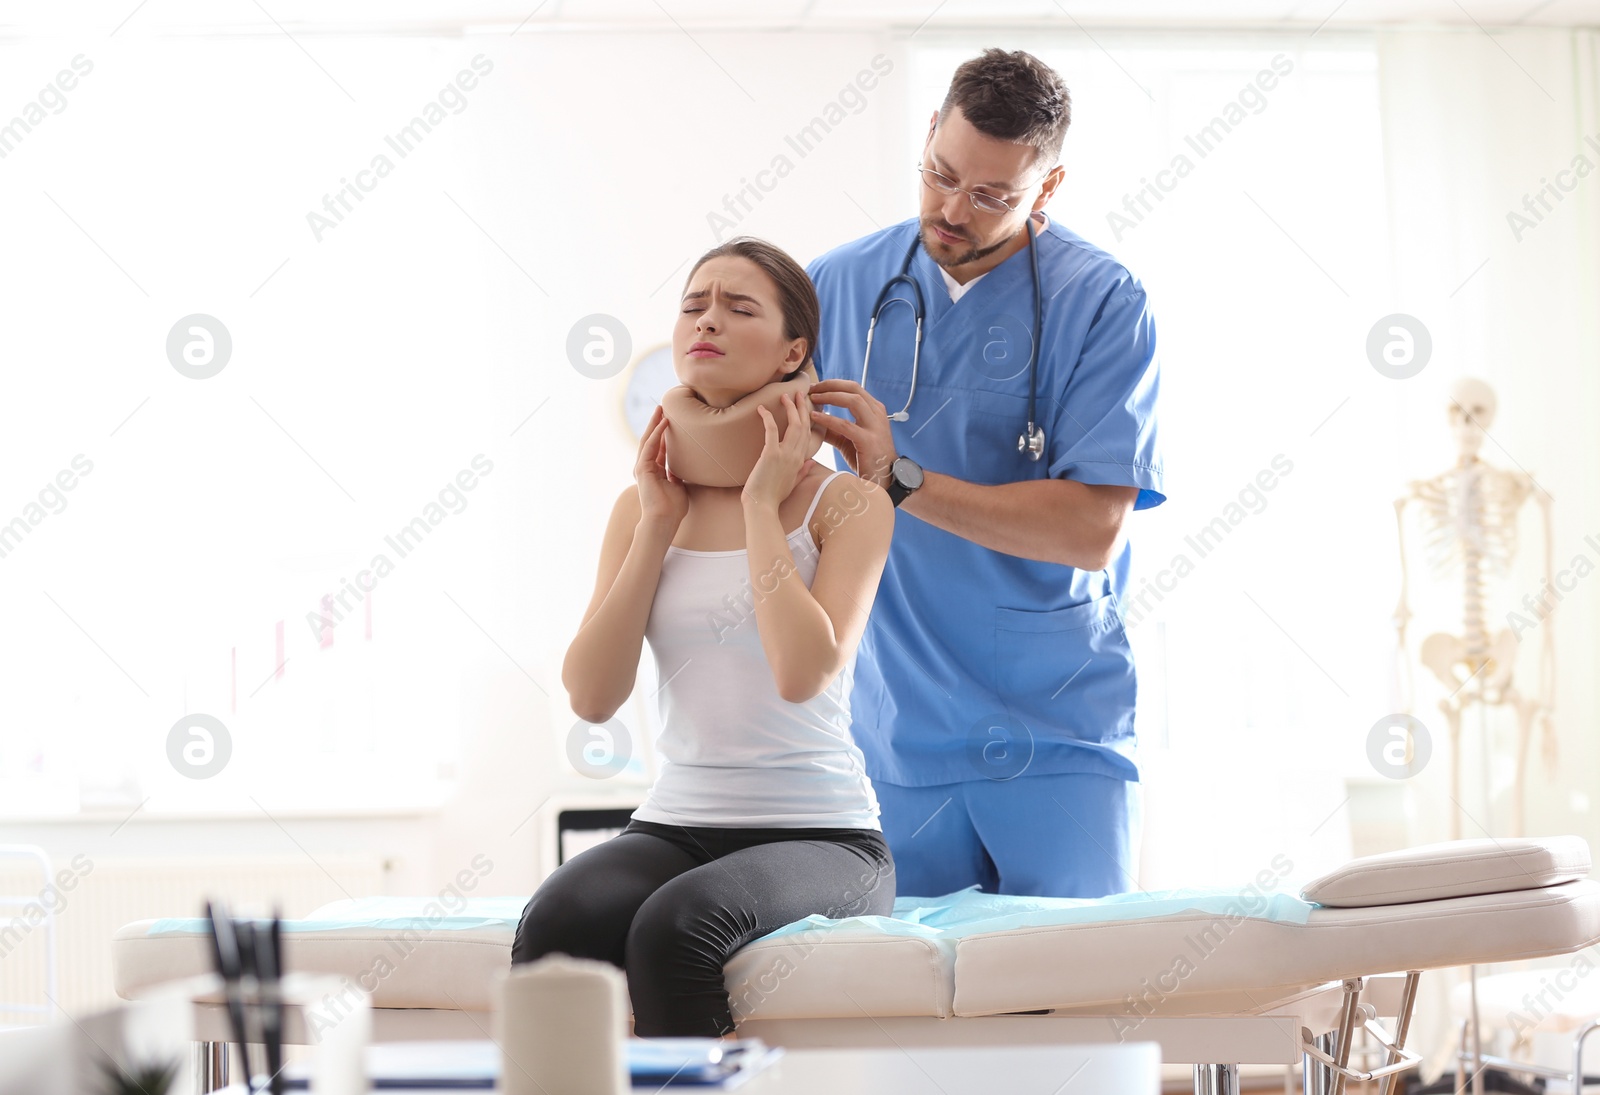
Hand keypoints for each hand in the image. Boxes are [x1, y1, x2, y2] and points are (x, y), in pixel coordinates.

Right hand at [635, 405, 688, 528]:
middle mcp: (646, 467)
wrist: (664, 520)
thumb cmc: (673, 508)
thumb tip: (688, 465)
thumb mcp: (679, 486)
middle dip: (657, 423)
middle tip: (663, 407)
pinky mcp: (641, 469)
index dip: (664, 432)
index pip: (659, 446)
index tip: (671, 419)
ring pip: (648, 439)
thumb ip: (679, 474)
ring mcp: (642, 467)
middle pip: (651, 439)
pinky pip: (649, 446)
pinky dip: (656, 433)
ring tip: (661, 409)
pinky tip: (664, 423)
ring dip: (654, 423)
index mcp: (655, 471)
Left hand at [742, 392, 813, 510]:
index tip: (806, 406)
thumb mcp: (793, 482)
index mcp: (801, 461)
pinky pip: (772, 430)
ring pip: (793, 425)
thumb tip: (811, 463)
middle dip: (802, 407)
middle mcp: (796, 455)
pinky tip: (762, 409)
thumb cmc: (773, 497)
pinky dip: (768, 417)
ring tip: (785, 396)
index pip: (808, 434)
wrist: (762, 507)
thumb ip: (803, 471)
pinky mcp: (771, 455)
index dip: (808, 418)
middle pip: (804, 425)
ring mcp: (785, 454)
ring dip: (790, 408)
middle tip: (798, 393)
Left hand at [806, 379, 896, 489]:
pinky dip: (829, 419)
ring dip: (830, 396)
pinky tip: (815, 417)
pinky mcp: (868, 441)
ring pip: (853, 400)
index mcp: (874, 410)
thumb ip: (834, 429)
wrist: (885, 479)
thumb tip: (814, 421)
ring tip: (813, 399)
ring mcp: (875, 426)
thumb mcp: (848, 440)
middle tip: (812, 388)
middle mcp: (877, 414)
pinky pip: (846, 425)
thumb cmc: (867, 459)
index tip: (816, 387)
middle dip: (830, 385)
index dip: (833, 384)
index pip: (853, 388)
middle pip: (853, 389)